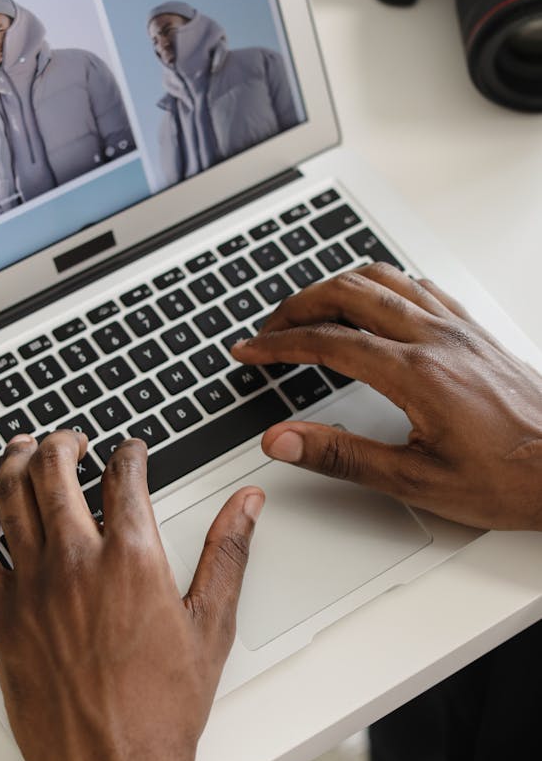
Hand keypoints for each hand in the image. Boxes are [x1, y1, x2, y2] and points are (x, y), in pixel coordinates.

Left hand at [0, 432, 263, 760]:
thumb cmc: (162, 709)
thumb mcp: (211, 624)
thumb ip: (228, 552)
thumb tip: (246, 504)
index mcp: (132, 557)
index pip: (124, 475)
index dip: (128, 452)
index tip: (129, 450)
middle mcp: (76, 561)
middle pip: (55, 469)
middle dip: (64, 442)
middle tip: (71, 439)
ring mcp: (31, 586)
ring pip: (8, 495)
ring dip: (15, 462)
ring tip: (25, 451)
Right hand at [232, 264, 541, 530]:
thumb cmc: (511, 479)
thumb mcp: (416, 482)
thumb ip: (341, 456)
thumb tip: (283, 440)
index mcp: (417, 374)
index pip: (327, 342)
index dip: (278, 344)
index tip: (250, 351)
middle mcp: (436, 338)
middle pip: (347, 293)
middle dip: (296, 305)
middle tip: (268, 330)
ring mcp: (457, 328)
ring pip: (381, 278)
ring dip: (334, 286)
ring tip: (307, 310)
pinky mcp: (473, 330)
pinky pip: (417, 284)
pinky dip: (379, 284)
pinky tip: (371, 304)